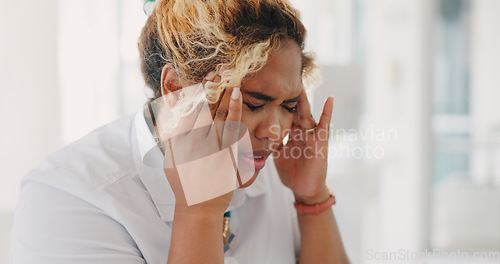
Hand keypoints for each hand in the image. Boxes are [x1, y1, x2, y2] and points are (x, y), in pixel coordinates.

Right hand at [155, 71, 242, 213]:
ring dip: (223, 92)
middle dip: (210, 86)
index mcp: (177, 142)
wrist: (198, 207)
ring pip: (217, 114)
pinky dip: (235, 109)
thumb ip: (171, 133)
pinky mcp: (226, 156)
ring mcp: (210, 149)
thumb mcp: (170, 156)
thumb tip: (171, 108)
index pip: (184, 109)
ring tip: (228, 74)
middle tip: (218, 69)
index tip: (198, 75)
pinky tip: (237, 94)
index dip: (191, 90)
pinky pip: (232, 128)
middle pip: (202, 108)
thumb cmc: (184, 181)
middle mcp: (192, 143)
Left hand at [273, 88, 333, 203]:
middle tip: (284, 80)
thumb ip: (271, 143)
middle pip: (295, 111)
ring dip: (304, 101)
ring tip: (301, 85)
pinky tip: (330, 99)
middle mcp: (302, 132)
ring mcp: (312, 135)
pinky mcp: (321, 142)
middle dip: (291, 97)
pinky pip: (325, 125)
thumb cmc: (292, 173)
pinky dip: (328, 112)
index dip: (278, 103)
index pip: (284, 114)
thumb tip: (255, 135)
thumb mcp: (278, 155)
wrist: (304, 190)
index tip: (269, 88)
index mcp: (291, 134)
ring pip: (307, 114)